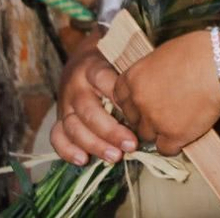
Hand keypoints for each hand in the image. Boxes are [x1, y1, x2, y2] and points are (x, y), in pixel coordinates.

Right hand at [50, 36, 136, 164]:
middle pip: (89, 111)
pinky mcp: (58, 118)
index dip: (120, 99)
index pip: (103, 80)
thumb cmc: (114, 62)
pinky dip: (68, 150)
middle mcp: (76, 86)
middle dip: (110, 131)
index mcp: (92, 68)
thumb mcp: (123, 59)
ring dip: (94, 144)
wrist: (84, 59)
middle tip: (132, 145)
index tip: (140, 114)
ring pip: (73, 127)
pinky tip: (84, 160)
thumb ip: (134, 74)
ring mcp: (65, 103)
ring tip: (115, 157)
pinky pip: (57, 137)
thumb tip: (162, 92)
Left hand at [112, 30, 219, 155]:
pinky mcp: (174, 135)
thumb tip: (153, 79)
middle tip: (165, 110)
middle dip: (146, 117)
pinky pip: (165, 149)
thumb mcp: (165, 53)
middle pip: (133, 118)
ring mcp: (154, 120)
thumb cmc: (200, 51)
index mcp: (133, 78)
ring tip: (178, 121)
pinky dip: (174, 144)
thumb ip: (151, 70)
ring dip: (160, 131)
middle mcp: (138, 101)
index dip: (133, 101)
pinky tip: (185, 134)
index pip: (119, 98)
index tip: (145, 101)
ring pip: (147, 135)